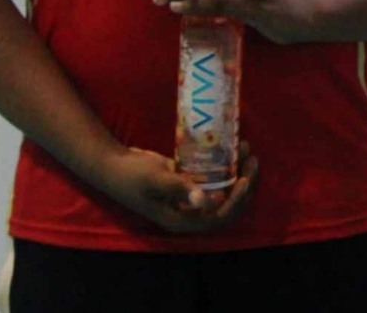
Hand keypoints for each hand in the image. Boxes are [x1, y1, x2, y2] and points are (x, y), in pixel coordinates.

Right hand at [90, 143, 258, 233]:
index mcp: (181, 220)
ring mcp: (188, 196)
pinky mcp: (187, 181)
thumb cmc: (132, 176)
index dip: (236, 202)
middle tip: (253, 161)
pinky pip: (211, 176)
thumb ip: (180, 189)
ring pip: (221, 189)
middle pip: (225, 205)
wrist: (113, 164)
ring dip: (237, 172)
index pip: (217, 219)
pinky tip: (231, 146)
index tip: (245, 179)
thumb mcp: (156, 180)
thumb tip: (206, 201)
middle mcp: (188, 211)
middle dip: (243, 185)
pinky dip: (223, 164)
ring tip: (246, 148)